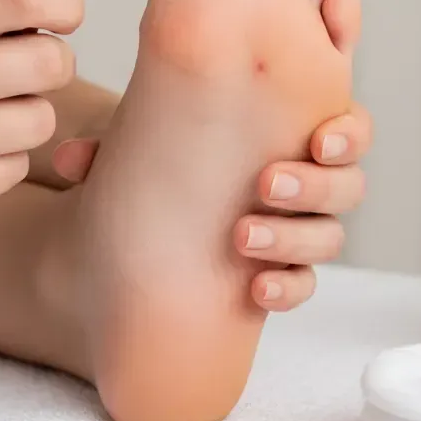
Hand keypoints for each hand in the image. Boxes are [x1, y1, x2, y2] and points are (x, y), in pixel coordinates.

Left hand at [52, 100, 372, 310]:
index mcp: (293, 134)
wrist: (154, 214)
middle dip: (314, 185)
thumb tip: (70, 157)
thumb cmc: (168, 155)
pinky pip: (303, 284)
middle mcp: (308, 183)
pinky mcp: (283, 272)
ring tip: (244, 235)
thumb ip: (117, 143)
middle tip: (265, 182)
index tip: (318, 138)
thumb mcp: (147, 141)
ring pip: (330, 236)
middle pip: (346, 186)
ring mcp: (299, 230)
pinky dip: (287, 287)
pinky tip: (256, 291)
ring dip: (294, 235)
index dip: (349, 133)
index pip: (350, 129)